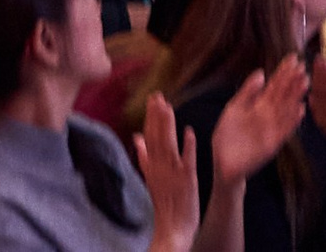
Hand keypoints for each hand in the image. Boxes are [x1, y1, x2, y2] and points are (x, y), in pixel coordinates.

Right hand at [134, 94, 200, 248]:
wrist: (173, 230)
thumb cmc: (165, 202)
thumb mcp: (151, 178)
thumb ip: (144, 157)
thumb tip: (136, 137)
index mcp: (152, 166)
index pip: (149, 137)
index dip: (150, 118)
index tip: (151, 99)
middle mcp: (161, 168)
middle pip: (157, 138)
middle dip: (157, 116)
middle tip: (157, 95)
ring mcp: (173, 173)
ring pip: (169, 145)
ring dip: (167, 126)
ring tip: (167, 106)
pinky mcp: (188, 180)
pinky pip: (188, 161)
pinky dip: (187, 147)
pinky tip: (189, 132)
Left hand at [211, 55, 309, 189]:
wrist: (223, 163)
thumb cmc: (227, 136)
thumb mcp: (233, 109)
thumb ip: (247, 92)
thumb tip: (261, 72)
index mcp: (259, 104)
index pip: (274, 85)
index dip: (283, 72)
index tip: (293, 58)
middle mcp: (268, 114)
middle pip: (283, 95)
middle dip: (293, 81)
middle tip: (303, 66)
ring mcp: (272, 128)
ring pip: (286, 109)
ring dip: (296, 97)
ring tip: (305, 82)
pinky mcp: (272, 144)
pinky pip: (284, 131)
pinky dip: (293, 121)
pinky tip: (301, 110)